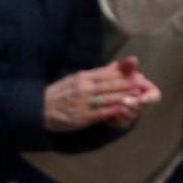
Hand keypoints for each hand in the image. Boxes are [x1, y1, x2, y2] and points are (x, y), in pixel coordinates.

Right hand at [44, 57, 160, 132]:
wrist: (37, 110)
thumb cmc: (59, 93)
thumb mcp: (77, 79)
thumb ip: (97, 73)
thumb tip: (116, 65)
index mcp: (84, 77)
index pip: (108, 74)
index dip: (125, 75)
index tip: (139, 74)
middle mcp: (85, 88)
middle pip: (111, 85)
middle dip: (129, 85)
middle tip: (144, 84)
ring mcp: (84, 103)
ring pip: (109, 98)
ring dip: (125, 97)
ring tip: (140, 96)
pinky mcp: (82, 117)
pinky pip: (101, 113)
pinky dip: (114, 111)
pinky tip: (124, 109)